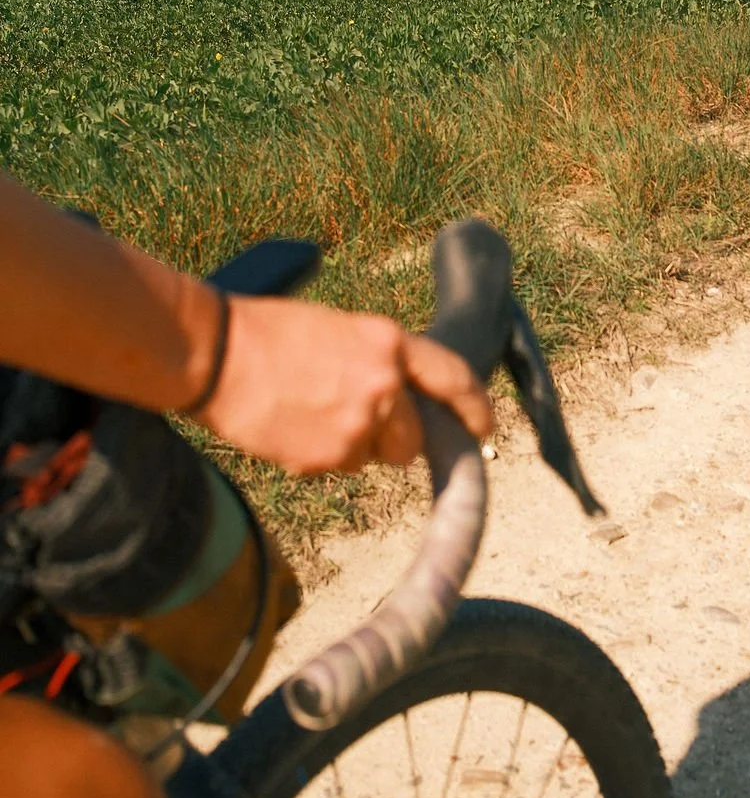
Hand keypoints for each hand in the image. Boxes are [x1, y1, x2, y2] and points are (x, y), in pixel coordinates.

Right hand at [193, 296, 492, 474]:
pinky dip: (319, 456)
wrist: (217, 354)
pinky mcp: (325, 458)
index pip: (452, 378)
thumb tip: (399, 397)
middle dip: (392, 439)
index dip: (473, 408)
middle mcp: (382, 386)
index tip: (483, 428)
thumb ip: (377, 362)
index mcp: (388, 344)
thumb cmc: (270, 332)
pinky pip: (337, 468)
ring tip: (309, 412)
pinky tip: (291, 426)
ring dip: (352, 446)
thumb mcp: (339, 330)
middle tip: (355, 420)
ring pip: (372, 458)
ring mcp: (355, 426)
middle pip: (412, 441)